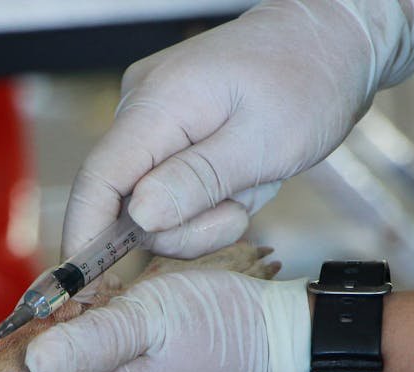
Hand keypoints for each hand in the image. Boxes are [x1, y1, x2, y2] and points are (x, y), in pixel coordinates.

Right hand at [63, 0, 413, 259]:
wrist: (331, 43)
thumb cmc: (309, 82)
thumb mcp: (265, 143)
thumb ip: (199, 181)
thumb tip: (140, 217)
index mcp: (160, 103)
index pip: (99, 178)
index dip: (85, 235)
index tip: (82, 285)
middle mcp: (142, 107)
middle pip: (127, 202)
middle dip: (182, 227)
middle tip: (239, 210)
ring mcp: (154, 120)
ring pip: (154, 204)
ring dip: (203, 213)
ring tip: (250, 183)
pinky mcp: (170, 133)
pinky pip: (172, 189)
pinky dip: (208, 199)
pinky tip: (242, 177)